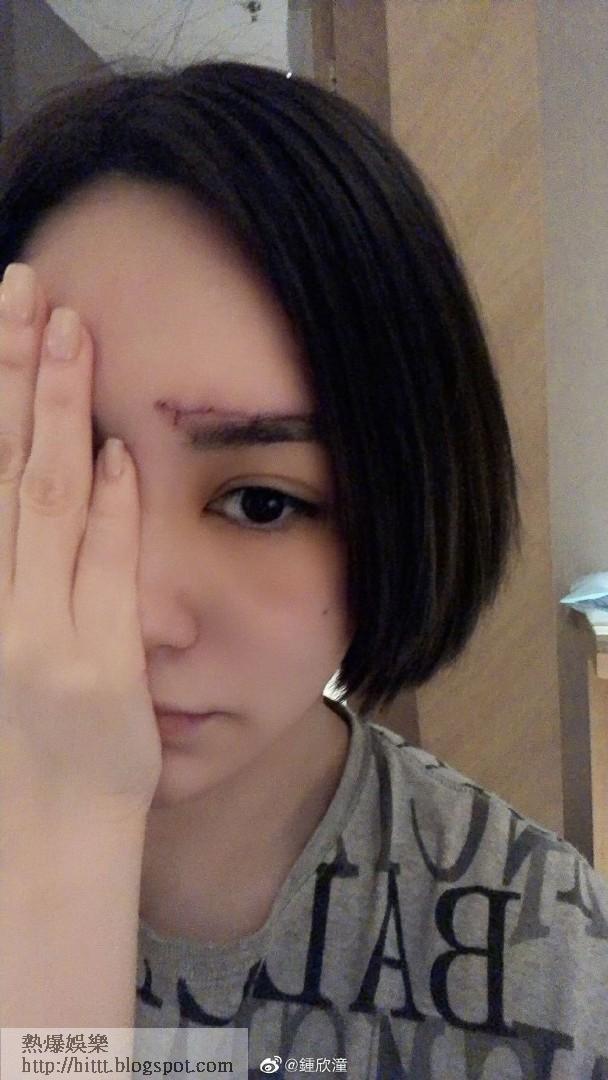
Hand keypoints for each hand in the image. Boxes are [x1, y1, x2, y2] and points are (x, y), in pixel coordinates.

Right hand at [0, 263, 161, 822]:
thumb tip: (24, 483)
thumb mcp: (1, 653)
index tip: (1, 322)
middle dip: (11, 372)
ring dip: (59, 412)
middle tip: (24, 285)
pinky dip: (112, 511)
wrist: (36, 856)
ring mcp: (40, 639)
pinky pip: (105, 575)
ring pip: (45, 503)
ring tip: (68, 332)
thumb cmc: (14, 760)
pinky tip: (121, 451)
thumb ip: (10, 573)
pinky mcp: (97, 674)